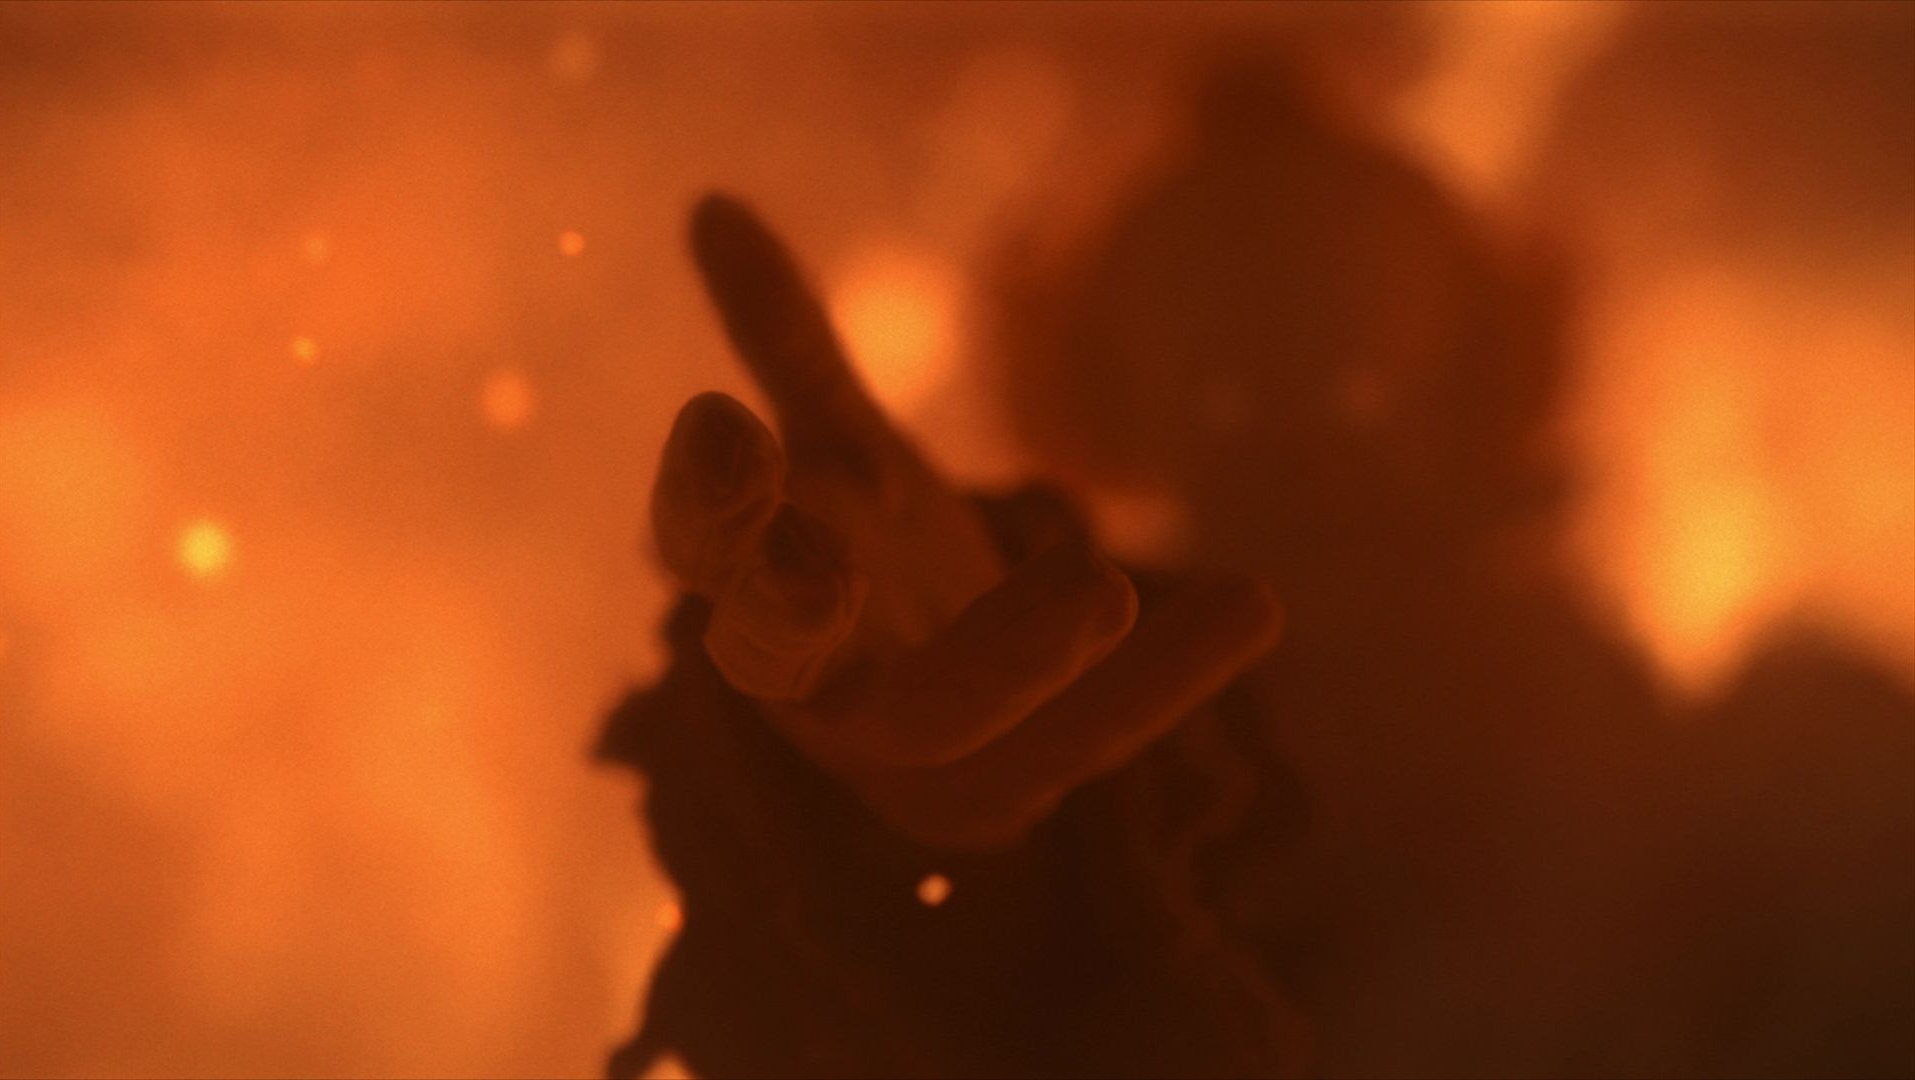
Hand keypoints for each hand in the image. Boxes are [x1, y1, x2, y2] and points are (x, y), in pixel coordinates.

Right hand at [650, 194, 1281, 850]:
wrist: (935, 712)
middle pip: (795, 667)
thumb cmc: (868, 559)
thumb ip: (786, 339)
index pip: (703, 550)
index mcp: (749, 591)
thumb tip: (715, 205)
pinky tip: (1254, 603)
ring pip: (944, 723)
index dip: (704, 499)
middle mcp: (812, 684)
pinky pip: (1088, 739)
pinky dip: (1167, 676)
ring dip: (1014, 660)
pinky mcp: (1011, 788)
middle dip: (806, 613)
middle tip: (840, 563)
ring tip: (1098, 584)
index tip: (727, 427)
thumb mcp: (840, 443)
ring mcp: (910, 752)